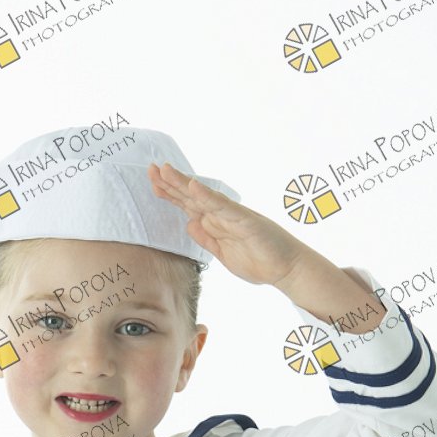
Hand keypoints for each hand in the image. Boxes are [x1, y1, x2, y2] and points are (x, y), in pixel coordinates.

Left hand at [148, 161, 306, 286]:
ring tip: (165, 171)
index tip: (152, 183)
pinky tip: (193, 187)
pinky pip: (222, 207)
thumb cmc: (258, 260)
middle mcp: (221, 215)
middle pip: (190, 196)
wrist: (286, 268)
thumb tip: (190, 224)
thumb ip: (206, 239)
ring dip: (183, 183)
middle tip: (150, 168)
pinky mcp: (244, 220)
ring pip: (203, 196)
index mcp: (214, 223)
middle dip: (169, 183)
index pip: (187, 205)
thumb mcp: (222, 253)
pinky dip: (207, 196)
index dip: (169, 194)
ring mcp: (232, 216)